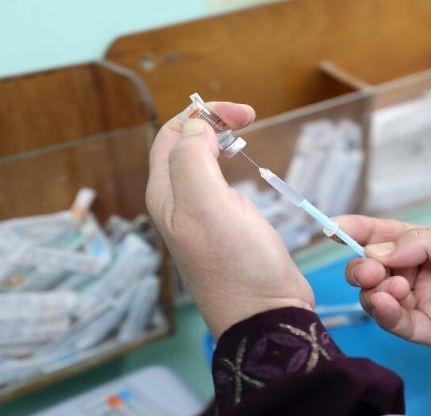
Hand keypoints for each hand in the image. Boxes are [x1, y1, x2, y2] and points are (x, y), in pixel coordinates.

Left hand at [146, 102, 313, 337]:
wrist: (265, 316)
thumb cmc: (238, 266)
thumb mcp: (208, 206)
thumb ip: (192, 160)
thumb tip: (195, 128)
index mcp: (165, 195)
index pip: (170, 135)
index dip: (202, 115)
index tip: (242, 114)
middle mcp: (176, 204)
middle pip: (181, 146)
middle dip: (210, 123)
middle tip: (247, 119)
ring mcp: (199, 217)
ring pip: (199, 163)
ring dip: (218, 141)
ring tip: (243, 136)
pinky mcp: (222, 228)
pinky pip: (216, 184)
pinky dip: (228, 165)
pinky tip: (243, 168)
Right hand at [337, 215, 430, 386]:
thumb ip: (427, 243)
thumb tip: (380, 248)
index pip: (391, 235)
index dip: (361, 230)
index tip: (334, 226)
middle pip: (381, 267)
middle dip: (364, 262)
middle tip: (366, 264)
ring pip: (385, 297)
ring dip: (373, 289)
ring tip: (382, 283)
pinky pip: (402, 325)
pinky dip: (387, 314)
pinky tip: (387, 302)